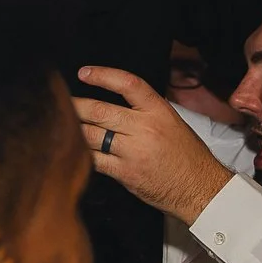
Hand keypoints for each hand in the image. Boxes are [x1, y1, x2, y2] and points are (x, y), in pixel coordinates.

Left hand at [73, 66, 234, 225]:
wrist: (200, 189)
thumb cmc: (188, 156)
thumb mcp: (172, 122)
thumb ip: (144, 111)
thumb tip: (114, 101)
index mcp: (158, 110)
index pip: (127, 84)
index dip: (103, 75)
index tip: (84, 73)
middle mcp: (145, 127)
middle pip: (100, 111)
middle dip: (75, 105)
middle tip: (61, 101)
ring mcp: (133, 151)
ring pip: (91, 135)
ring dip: (73, 128)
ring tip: (61, 123)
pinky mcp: (125, 173)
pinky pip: (94, 160)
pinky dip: (81, 153)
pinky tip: (72, 148)